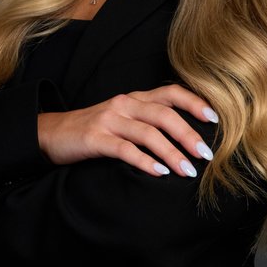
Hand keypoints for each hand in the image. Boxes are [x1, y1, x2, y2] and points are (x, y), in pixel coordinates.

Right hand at [37, 84, 218, 177]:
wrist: (51, 133)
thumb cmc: (93, 129)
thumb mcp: (123, 118)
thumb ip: (148, 121)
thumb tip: (187, 137)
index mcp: (134, 98)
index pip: (170, 93)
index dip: (194, 103)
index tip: (215, 118)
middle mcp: (124, 104)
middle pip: (164, 114)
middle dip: (188, 134)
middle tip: (206, 154)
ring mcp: (109, 120)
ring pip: (148, 133)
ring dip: (171, 153)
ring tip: (187, 170)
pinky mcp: (95, 139)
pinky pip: (125, 149)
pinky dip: (144, 161)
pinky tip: (159, 173)